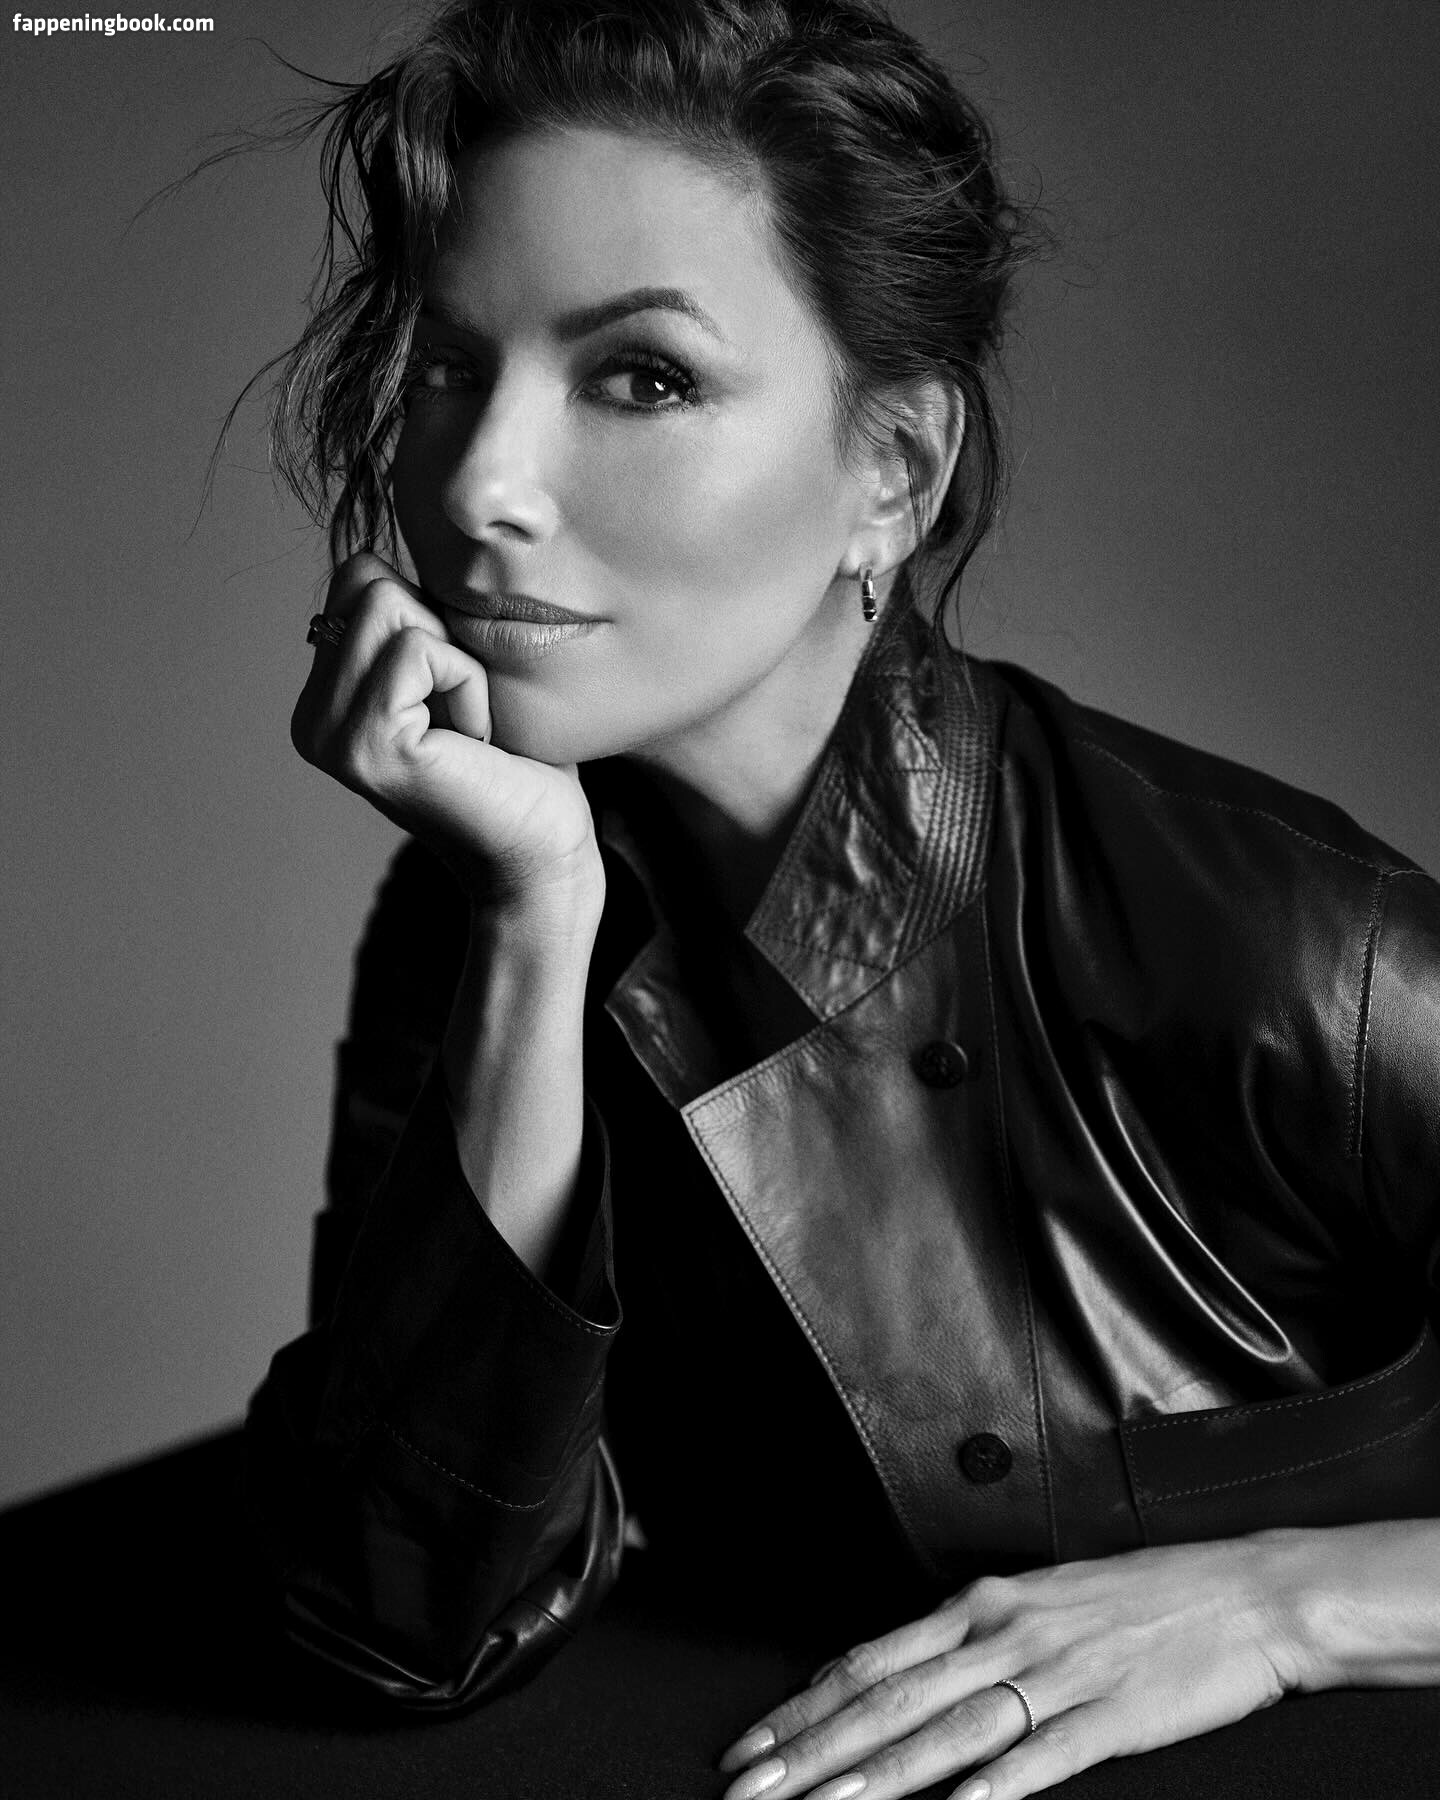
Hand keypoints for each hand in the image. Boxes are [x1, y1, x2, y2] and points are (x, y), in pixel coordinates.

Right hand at [292, 552, 602, 922]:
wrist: (544, 852)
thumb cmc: (518, 765)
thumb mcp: (459, 671)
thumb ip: (416, 617)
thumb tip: (398, 543)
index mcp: (325, 699)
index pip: (360, 575)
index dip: (432, 619)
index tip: (456, 695)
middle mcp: (311, 718)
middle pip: (368, 579)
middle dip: (442, 635)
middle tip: (465, 713)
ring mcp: (329, 735)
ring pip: (391, 604)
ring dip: (457, 662)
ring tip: (468, 729)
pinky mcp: (366, 746)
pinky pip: (422, 650)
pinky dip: (467, 686)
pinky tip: (473, 744)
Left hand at [717, 1534, 1316, 1799]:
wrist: (1243, 1593)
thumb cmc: (1137, 1599)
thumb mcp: (1036, 1600)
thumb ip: (966, 1638)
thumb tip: (895, 1673)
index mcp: (981, 1604)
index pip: (869, 1660)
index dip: (802, 1707)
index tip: (749, 1748)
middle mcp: (1005, 1633)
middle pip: (889, 1699)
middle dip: (812, 1750)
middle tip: (749, 1790)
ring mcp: (1057, 1673)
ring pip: (948, 1730)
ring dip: (878, 1777)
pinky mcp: (1111, 1714)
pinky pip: (1043, 1756)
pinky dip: (995, 1788)